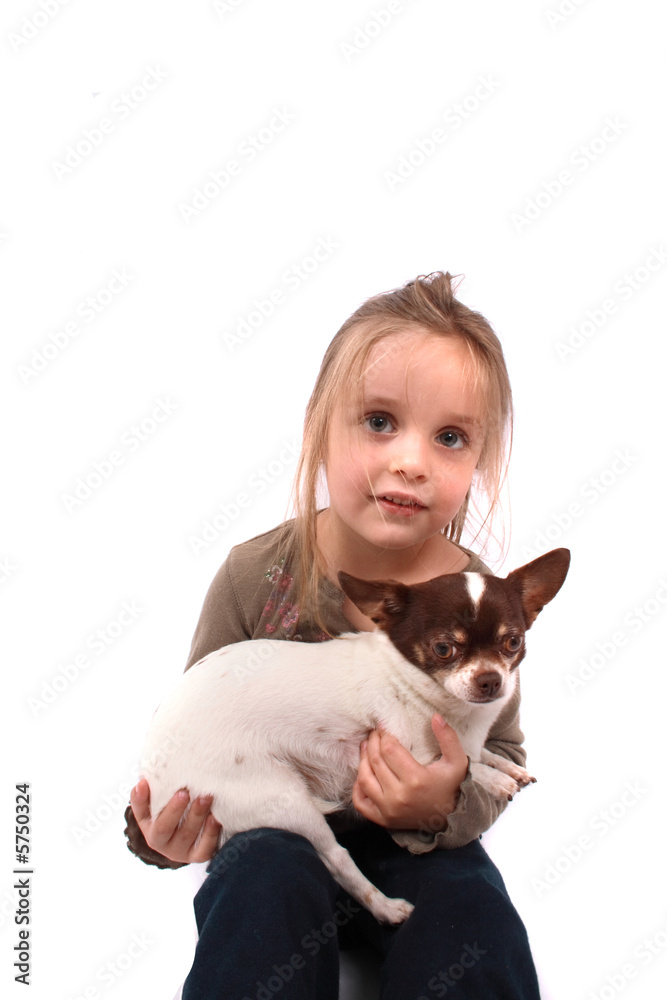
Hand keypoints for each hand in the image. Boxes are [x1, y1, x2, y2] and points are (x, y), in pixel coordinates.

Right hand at [130, 779, 221, 863]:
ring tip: (206, 797)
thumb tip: (142, 783)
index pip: (141, 813)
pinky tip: (215, 818)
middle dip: (174, 809)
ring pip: (187, 834)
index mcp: (149, 828)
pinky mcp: (199, 856)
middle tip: (184, 792)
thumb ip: (148, 794)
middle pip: (164, 828)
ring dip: (197, 814)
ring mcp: (181, 851)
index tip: (145, 783)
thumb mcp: (157, 805)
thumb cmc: (173, 812)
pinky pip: (204, 848)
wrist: (192, 830)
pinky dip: (211, 832)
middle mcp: (162, 844)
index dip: (142, 800)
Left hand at [352, 714, 468, 830]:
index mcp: (416, 779)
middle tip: (375, 734)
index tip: (384, 727)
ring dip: (362, 760)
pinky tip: (363, 773)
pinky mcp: (383, 819)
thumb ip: (448, 738)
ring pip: (365, 779)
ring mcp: (389, 810)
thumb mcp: (456, 762)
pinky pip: (361, 802)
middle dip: (373, 742)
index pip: (390, 750)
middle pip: (376, 761)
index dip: (384, 735)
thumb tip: (436, 717)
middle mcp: (399, 796)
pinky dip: (357, 787)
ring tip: (367, 747)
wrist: (450, 819)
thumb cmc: (450, 786)